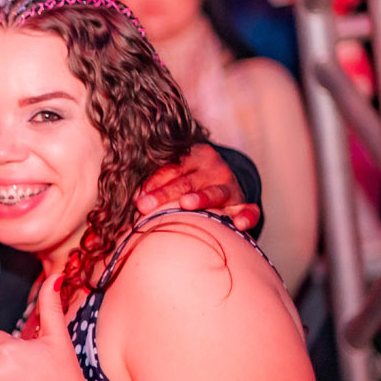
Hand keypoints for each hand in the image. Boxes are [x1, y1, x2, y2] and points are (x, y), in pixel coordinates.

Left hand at [136, 143, 260, 231]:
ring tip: (186, 204)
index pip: (171, 169)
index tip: (137, 196)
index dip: (153, 182)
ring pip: (215, 192)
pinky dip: (246, 216)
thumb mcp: (177, 172)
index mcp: (194, 155)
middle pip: (186, 182)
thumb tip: (132, 199)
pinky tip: (239, 224)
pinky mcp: (244, 203)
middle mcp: (214, 168)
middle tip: (144, 206)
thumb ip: (157, 180)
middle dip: (164, 194)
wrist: (225, 182)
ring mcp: (231, 186)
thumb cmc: (191, 179)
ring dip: (201, 198)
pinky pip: (249, 210)